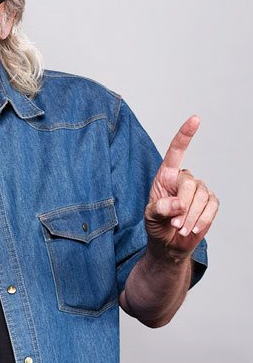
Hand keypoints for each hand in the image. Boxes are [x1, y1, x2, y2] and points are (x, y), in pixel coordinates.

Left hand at [144, 116, 218, 259]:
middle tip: (174, 224)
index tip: (195, 119)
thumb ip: (160, 208)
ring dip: (190, 217)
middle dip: (182, 207)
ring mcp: (199, 190)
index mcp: (165, 175)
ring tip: (180, 228)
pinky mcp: (210, 202)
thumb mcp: (150, 216)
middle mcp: (183, 178)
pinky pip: (212, 207)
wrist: (169, 244)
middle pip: (189, 185)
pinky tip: (193, 229)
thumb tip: (179, 203)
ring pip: (202, 197)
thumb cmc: (156, 225)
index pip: (176, 151)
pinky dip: (202, 221)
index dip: (185, 135)